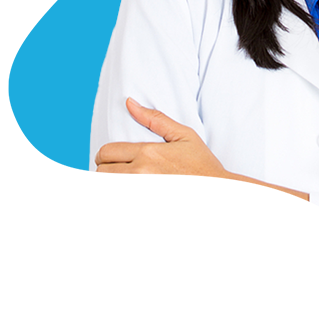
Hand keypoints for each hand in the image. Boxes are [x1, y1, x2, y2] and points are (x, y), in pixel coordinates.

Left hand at [89, 98, 231, 230]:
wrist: (221, 197)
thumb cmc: (205, 166)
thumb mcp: (185, 135)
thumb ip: (155, 119)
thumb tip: (129, 102)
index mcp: (149, 151)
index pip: (107, 152)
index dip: (101, 157)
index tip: (104, 163)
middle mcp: (142, 172)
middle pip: (102, 173)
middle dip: (99, 175)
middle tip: (103, 179)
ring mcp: (142, 195)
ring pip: (102, 193)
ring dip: (97, 194)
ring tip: (100, 195)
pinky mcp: (144, 216)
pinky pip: (108, 213)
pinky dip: (98, 211)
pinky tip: (98, 209)